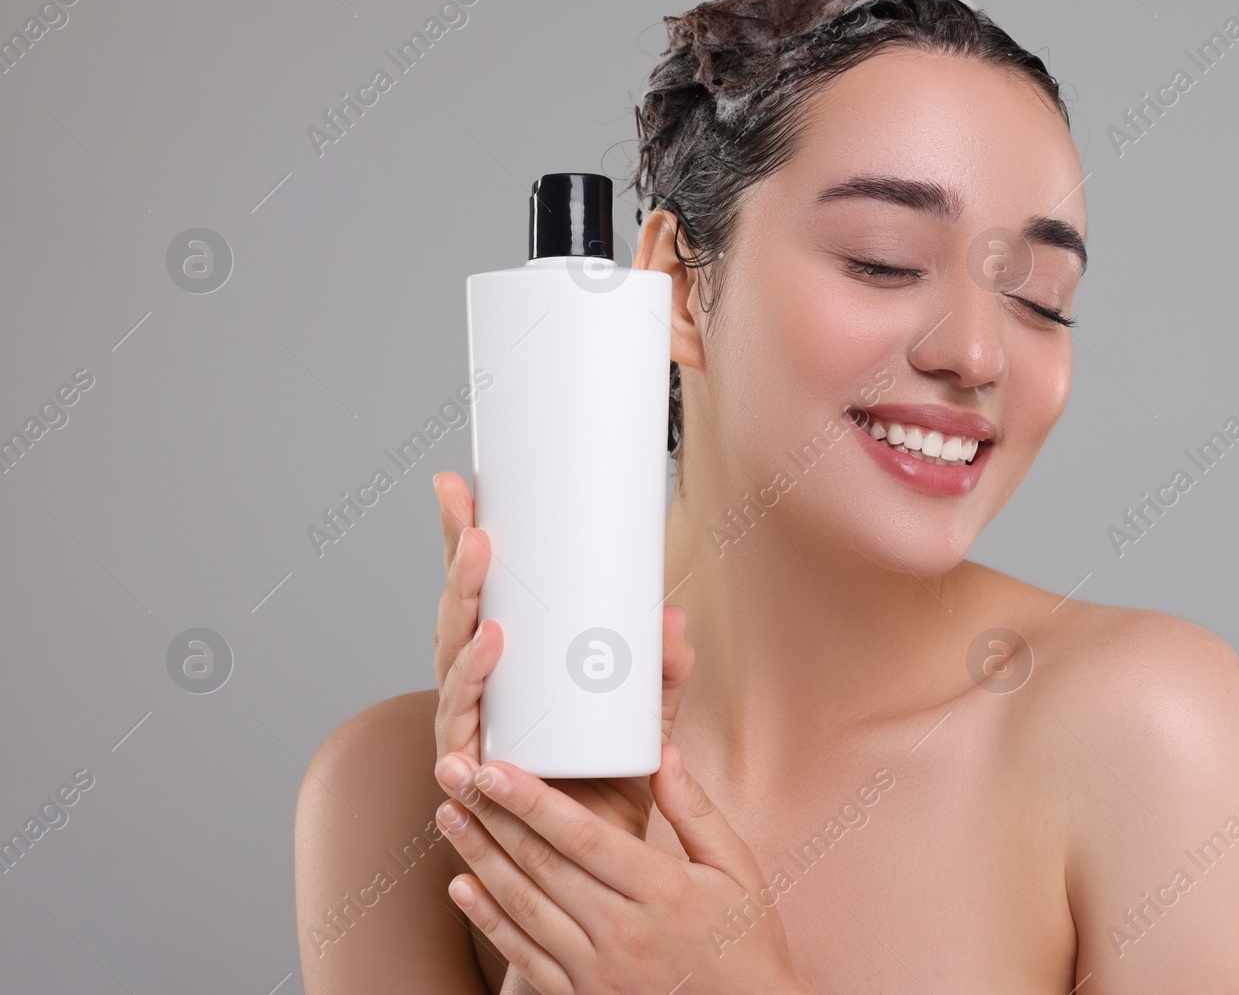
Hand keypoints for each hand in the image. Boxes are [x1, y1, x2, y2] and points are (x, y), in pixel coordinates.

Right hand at [430, 470, 695, 840]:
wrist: (598, 865)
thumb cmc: (608, 780)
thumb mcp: (646, 717)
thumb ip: (663, 672)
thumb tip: (676, 616)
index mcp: (507, 660)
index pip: (482, 588)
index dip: (465, 536)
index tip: (461, 482)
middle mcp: (478, 687)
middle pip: (457, 615)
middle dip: (459, 567)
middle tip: (474, 522)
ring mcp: (469, 728)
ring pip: (453, 670)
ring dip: (465, 632)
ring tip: (488, 598)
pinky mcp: (475, 774)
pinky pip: (466, 738)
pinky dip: (468, 714)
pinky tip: (474, 692)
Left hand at [434, 740, 813, 994]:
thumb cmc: (744, 941)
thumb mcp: (737, 868)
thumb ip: (696, 810)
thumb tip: (664, 754)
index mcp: (660, 889)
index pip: (581, 835)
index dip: (532, 800)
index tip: (495, 768)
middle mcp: (622, 929)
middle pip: (541, 864)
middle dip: (492, 815)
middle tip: (455, 777)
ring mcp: (597, 968)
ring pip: (524, 905)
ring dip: (480, 857)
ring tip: (450, 817)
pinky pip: (525, 955)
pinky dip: (488, 921)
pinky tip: (462, 887)